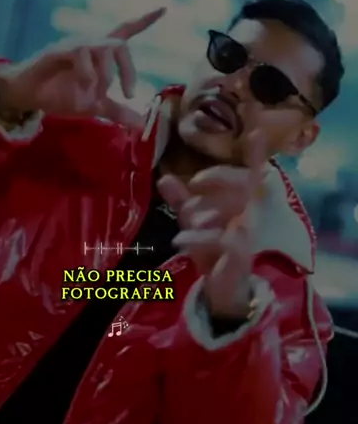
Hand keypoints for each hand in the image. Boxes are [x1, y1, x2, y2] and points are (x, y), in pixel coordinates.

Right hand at [0, 8, 165, 125]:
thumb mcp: (92, 106)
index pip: (125, 31)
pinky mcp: (58, 51)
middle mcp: (89, 43)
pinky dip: (87, 74)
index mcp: (99, 54)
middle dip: (128, 70)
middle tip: (128, 94)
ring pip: (102, 48)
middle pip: (119, 44)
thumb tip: (140, 123)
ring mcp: (73, 45)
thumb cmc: (59, 95)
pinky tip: (82, 90)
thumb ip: (115, 111)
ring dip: (105, 75)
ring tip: (96, 96)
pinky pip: (80, 54)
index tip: (164, 8)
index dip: (144, 20)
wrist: (28, 96)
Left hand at [157, 131, 265, 319]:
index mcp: (240, 204)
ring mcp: (247, 236)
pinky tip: (181, 239)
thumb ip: (181, 200)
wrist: (221, 290)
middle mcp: (248, 216)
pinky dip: (202, 239)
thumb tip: (165, 177)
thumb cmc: (211, 251)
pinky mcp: (239, 258)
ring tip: (185, 224)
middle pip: (245, 186)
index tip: (258, 132)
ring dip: (206, 213)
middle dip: (220, 177)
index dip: (257, 155)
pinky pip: (227, 243)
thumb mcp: (193, 221)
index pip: (250, 174)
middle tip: (196, 181)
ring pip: (233, 214)